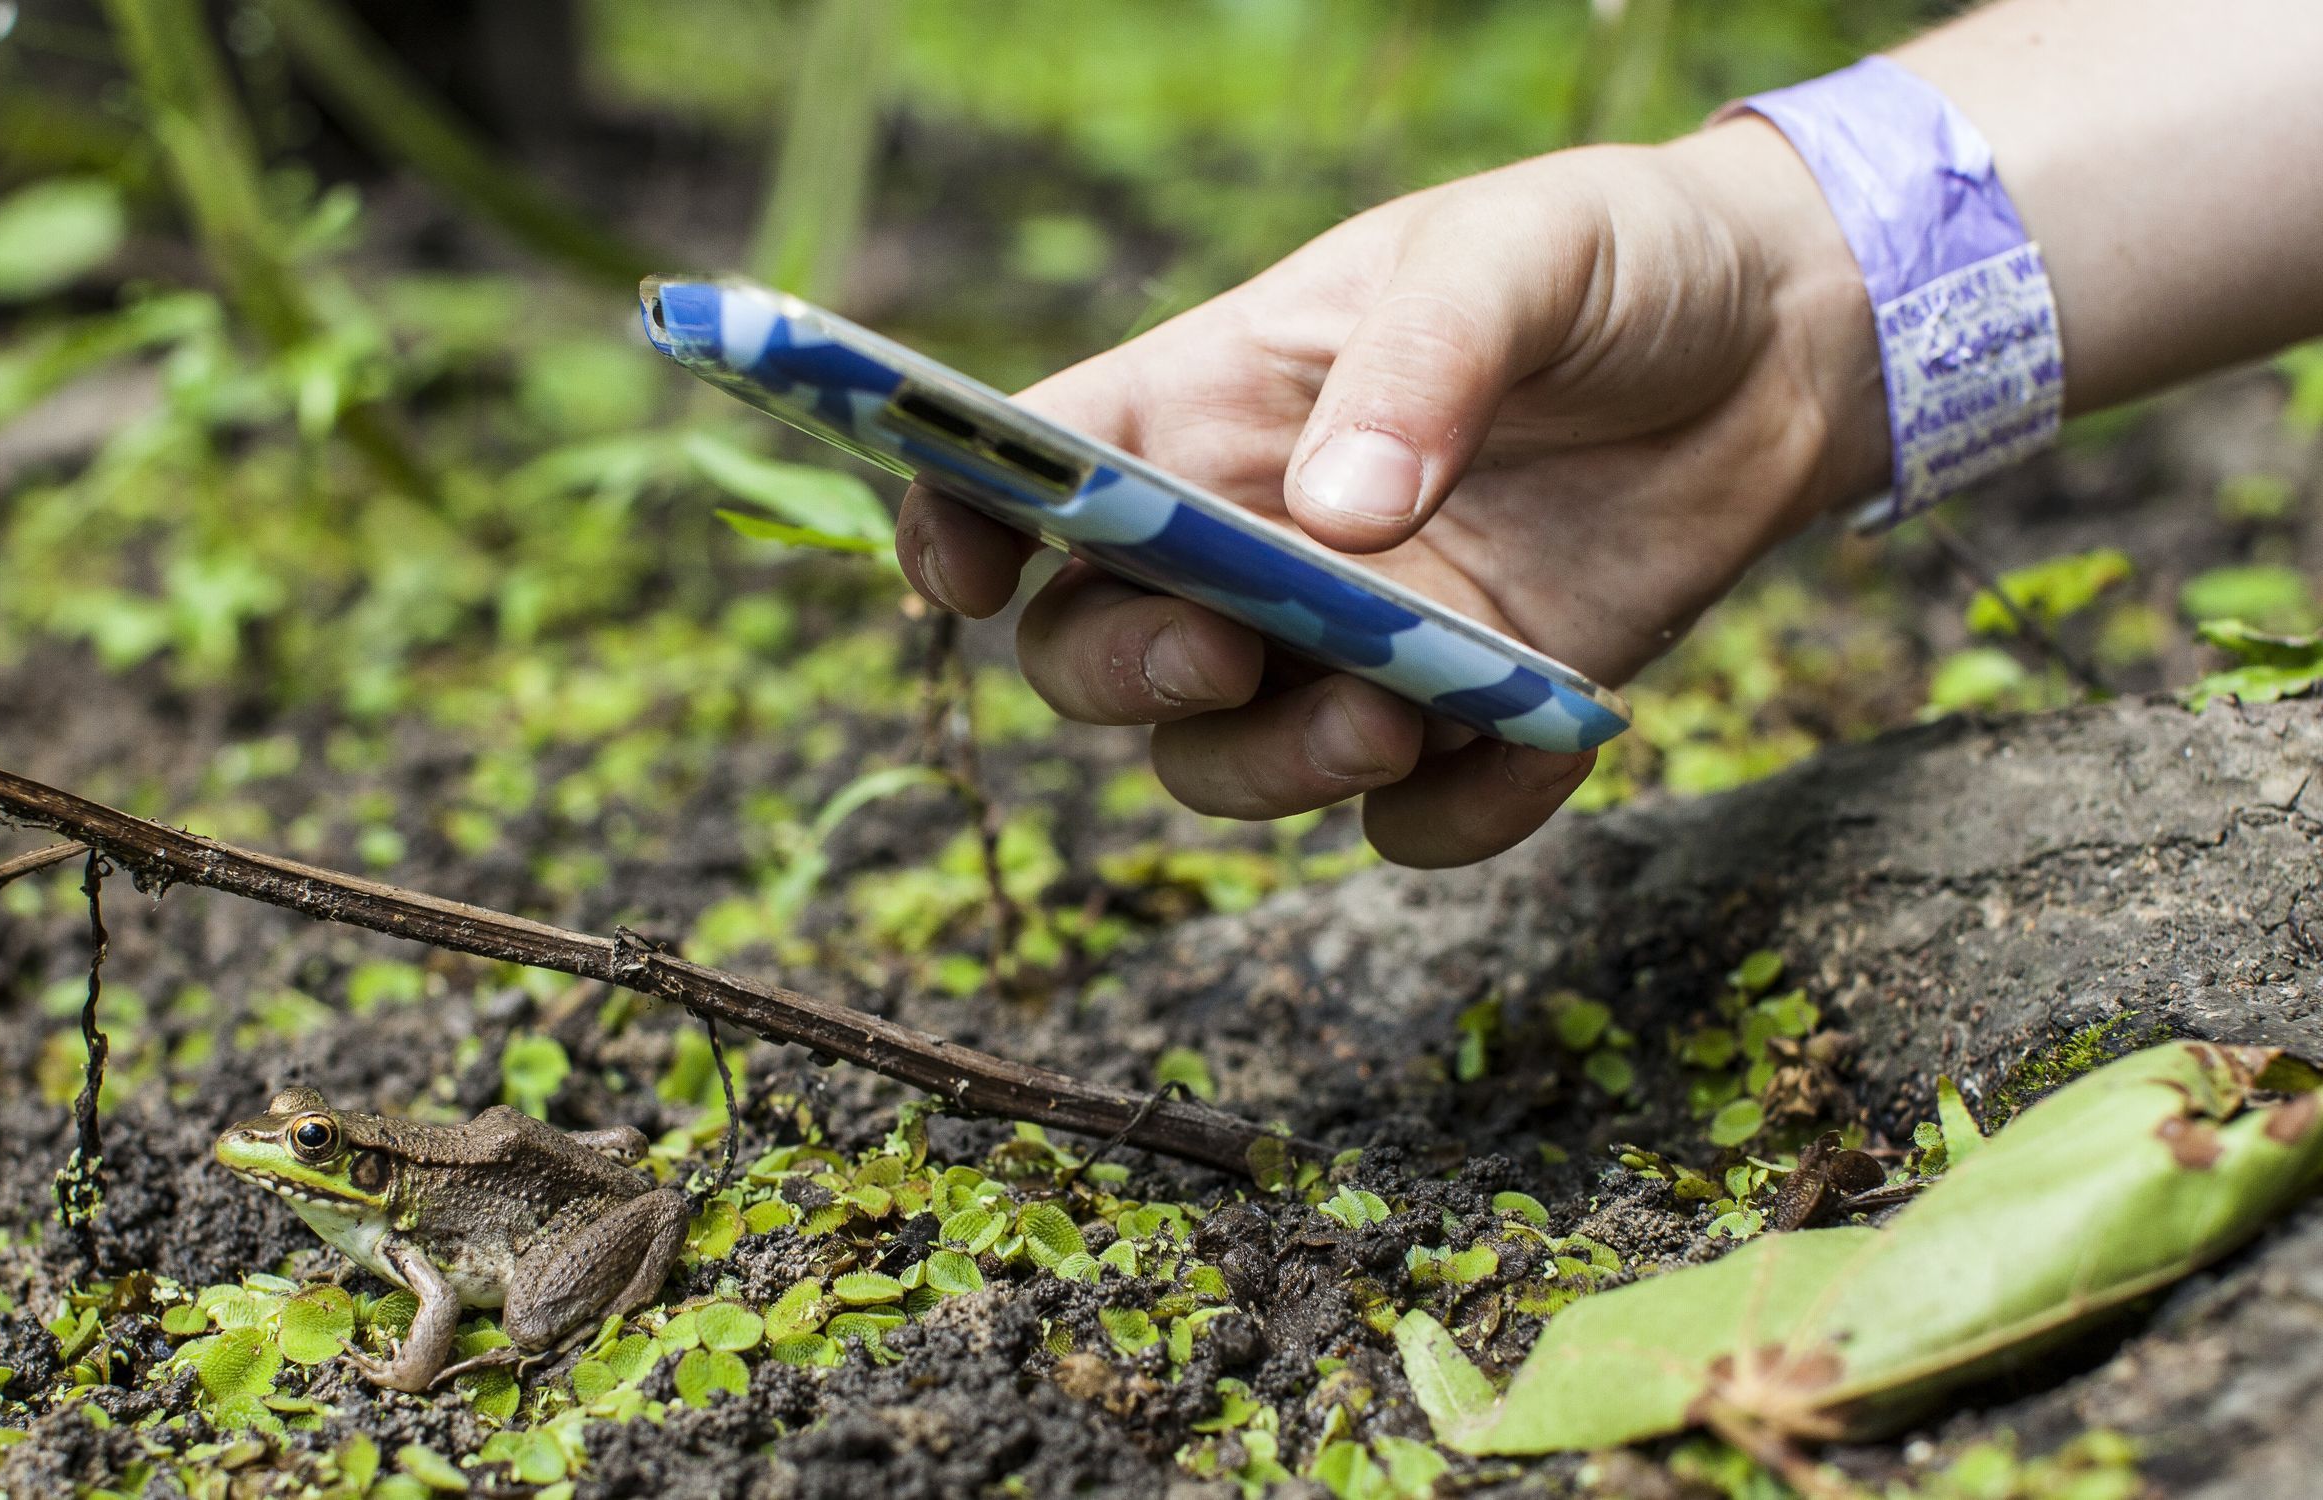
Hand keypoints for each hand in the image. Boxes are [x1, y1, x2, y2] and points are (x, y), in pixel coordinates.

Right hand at [896, 118, 1884, 866]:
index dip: (959, 523)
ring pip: (1221, 765)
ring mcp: (1345, 647)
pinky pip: (1406, 823)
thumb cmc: (1613, 262)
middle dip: (1123, 676)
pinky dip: (1454, 815)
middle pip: (1089, 653)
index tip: (959, 576)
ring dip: (1275, 769)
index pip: (1032, 471)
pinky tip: (1548, 739)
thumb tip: (1334, 516)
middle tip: (1224, 654)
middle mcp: (1248, 541)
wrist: (1782, 348)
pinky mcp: (1459, 723)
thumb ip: (1423, 360)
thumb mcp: (1521, 254)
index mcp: (1210, 403)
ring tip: (1396, 711)